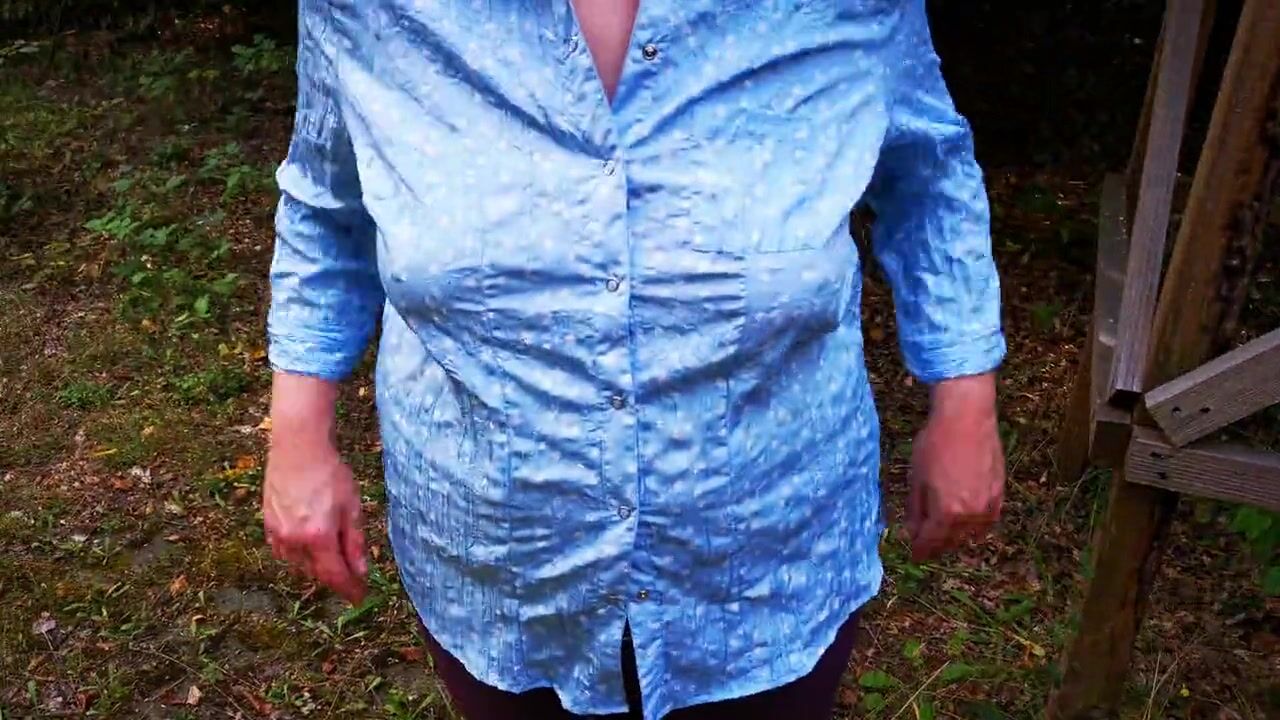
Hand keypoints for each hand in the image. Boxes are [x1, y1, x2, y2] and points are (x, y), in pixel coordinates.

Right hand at [262, 373, 367, 603]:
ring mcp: (278, 533)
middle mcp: (294, 541)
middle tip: (351, 576)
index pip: (334, 576)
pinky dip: (297, 554)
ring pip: (298, 563)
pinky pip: (283, 550)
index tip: (360, 597)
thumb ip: (354, 542)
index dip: (349, 590)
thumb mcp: (352, 506)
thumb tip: (360, 571)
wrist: (297, 447)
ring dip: (315, 566)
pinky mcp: (267, 524)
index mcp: (318, 537)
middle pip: (316, 572)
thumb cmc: (330, 473)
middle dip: (334, 576)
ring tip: (331, 558)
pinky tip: (307, 545)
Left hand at [905, 373, 1004, 562]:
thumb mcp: (916, 477)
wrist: (967, 418)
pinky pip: (987, 521)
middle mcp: (970, 515)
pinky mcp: (1000, 494)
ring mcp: (988, 506)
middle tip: (927, 546)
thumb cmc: (936, 443)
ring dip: (956, 538)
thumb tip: (913, 531)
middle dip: (937, 546)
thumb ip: (916, 510)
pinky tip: (966, 522)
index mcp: (946, 513)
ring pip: (971, 534)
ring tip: (944, 535)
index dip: (921, 550)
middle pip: (951, 542)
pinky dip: (975, 525)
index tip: (915, 555)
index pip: (931, 542)